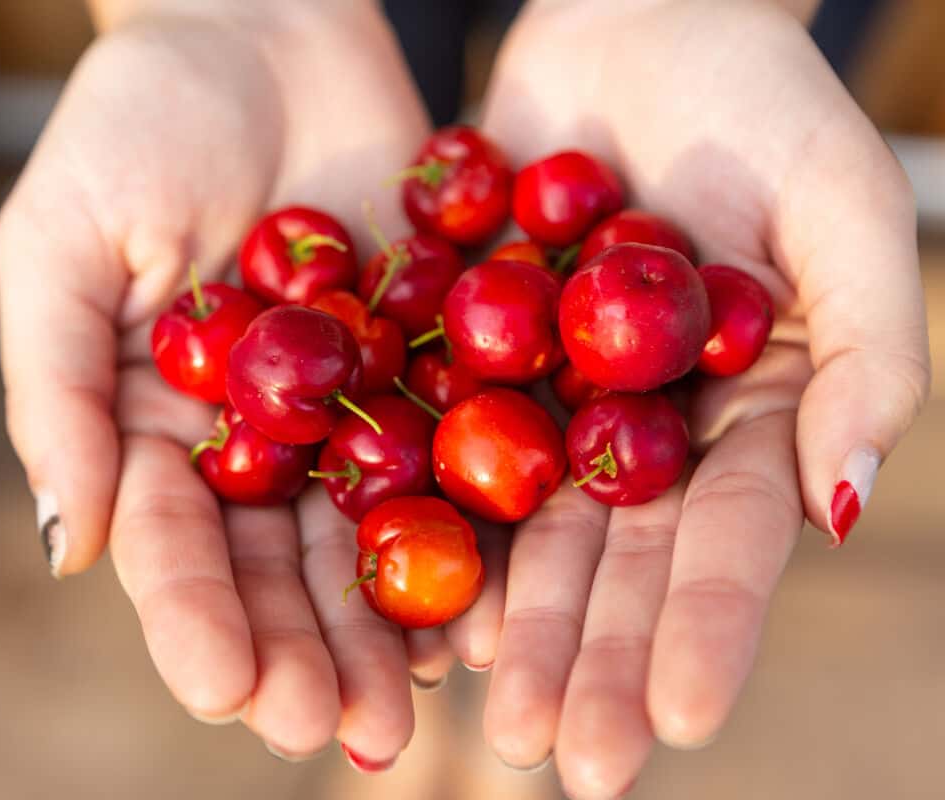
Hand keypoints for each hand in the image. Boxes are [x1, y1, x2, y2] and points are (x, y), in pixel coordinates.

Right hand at [0, 2, 438, 762]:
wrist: (259, 26)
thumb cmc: (135, 122)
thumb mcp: (61, 242)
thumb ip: (57, 390)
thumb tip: (65, 546)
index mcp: (160, 428)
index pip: (176, 544)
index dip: (199, 620)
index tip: (229, 692)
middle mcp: (260, 439)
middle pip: (284, 564)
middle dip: (310, 650)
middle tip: (346, 731)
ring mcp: (351, 406)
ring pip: (374, 532)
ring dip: (394, 620)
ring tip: (422, 704)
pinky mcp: (434, 360)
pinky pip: (458, 450)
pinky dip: (477, 522)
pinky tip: (498, 592)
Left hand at [475, 0, 929, 793]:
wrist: (634, 21)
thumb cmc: (765, 104)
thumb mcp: (844, 217)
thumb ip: (866, 358)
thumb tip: (851, 506)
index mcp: (737, 419)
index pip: (724, 544)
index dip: (705, 632)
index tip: (679, 724)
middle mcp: (636, 432)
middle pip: (613, 562)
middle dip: (592, 659)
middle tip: (561, 757)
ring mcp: (545, 400)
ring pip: (518, 528)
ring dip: (502, 620)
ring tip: (479, 710)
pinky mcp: (462, 353)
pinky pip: (434, 444)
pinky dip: (419, 516)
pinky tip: (399, 593)